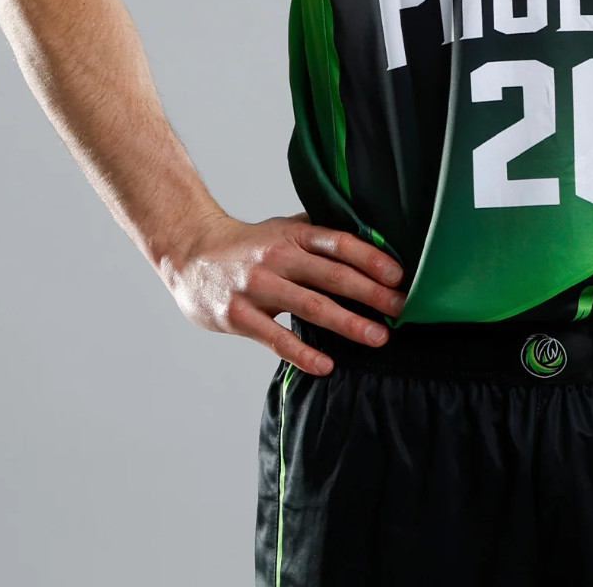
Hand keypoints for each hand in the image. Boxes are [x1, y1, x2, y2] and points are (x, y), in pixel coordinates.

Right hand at [161, 211, 405, 375]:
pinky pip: (276, 339)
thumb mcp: (283, 227)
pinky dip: (303, 354)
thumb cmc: (249, 245)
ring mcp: (257, 287)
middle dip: (370, 293)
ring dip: (348, 323)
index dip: (370, 257)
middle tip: (401, 308)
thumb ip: (319, 232)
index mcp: (293, 234)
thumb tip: (370, 236)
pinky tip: (327, 365)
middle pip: (331, 275)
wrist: (191, 254)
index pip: (338, 242)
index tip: (398, 274)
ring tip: (378, 337)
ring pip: (310, 307)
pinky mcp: (239, 316)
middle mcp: (278, 257)